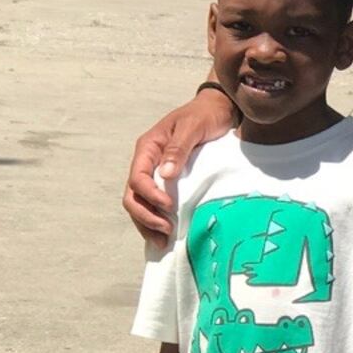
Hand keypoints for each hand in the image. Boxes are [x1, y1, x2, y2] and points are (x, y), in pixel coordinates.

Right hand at [122, 91, 235, 243]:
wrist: (219, 111)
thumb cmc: (204, 115)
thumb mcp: (192, 127)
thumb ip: (178, 148)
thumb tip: (166, 173)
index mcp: (148, 147)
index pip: (137, 178)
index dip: (149, 195)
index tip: (168, 206)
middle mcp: (147, 162)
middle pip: (133, 196)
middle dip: (145, 216)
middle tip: (166, 231)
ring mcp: (155, 174)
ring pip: (140, 205)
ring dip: (148, 225)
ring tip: (163, 241)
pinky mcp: (167, 183)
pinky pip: (153, 205)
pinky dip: (156, 222)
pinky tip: (165, 235)